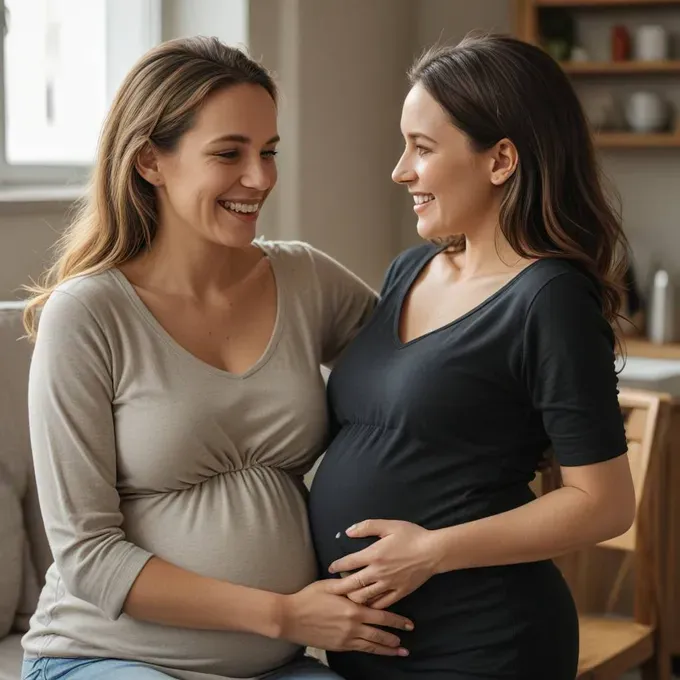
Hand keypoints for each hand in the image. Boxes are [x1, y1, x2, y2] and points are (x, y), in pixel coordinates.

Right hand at [276, 579, 413, 655]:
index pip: (381, 616)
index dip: (397, 621)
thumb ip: (347, 584)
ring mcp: (346, 639)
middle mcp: (353, 626)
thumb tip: (361, 577)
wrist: (290, 618)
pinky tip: (378, 652)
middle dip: (396, 637)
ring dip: (387, 649)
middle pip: (380, 633)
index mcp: (353, 609)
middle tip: (408, 640)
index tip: (409, 624)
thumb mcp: (329, 585)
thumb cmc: (309, 598)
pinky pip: (360, 650)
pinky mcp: (338, 647)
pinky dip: (372, 651)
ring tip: (400, 652)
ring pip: (372, 645)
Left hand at [327, 520, 437, 609]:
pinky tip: (366, 604)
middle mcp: (378, 572)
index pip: (349, 562)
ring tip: (346, 596)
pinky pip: (381, 604)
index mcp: (374, 554)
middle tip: (330, 589)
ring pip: (364, 597)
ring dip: (352, 597)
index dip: (337, 566)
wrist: (433, 551)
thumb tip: (348, 531)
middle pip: (352, 583)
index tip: (330, 568)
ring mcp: (388, 585)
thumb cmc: (411, 536)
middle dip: (338, 587)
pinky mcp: (399, 593)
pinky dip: (370, 605)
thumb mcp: (389, 525)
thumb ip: (367, 527)